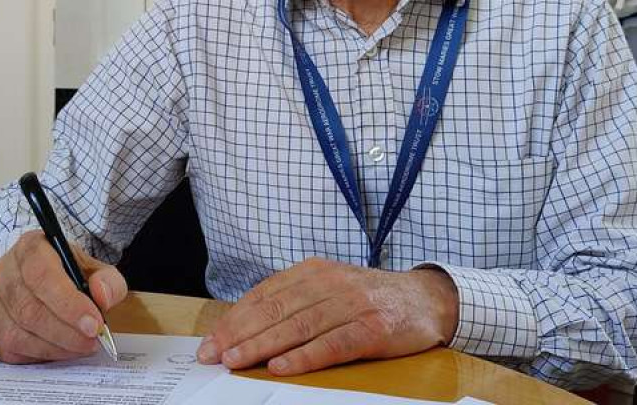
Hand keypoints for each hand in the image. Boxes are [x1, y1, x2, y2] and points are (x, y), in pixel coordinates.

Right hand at [0, 230, 127, 362]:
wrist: (32, 274)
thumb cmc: (63, 272)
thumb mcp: (91, 268)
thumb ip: (107, 279)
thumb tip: (103, 295)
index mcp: (30, 247)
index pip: (42, 275)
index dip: (69, 304)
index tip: (93, 324)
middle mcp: (2, 270)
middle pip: (28, 309)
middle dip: (65, 332)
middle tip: (90, 342)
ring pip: (14, 333)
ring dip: (51, 347)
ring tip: (76, 348)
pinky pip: (3, 349)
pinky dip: (33, 356)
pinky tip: (54, 350)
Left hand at [196, 257, 458, 374]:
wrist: (426, 298)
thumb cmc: (368, 297)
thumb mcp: (329, 288)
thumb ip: (294, 301)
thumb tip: (245, 326)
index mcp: (313, 270)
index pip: (265, 295)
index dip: (235, 319)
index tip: (211, 341)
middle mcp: (330, 282)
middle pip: (276, 309)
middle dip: (240, 334)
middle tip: (213, 355)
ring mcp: (352, 304)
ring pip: (299, 326)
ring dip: (263, 345)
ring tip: (236, 361)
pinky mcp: (373, 328)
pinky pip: (333, 343)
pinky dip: (305, 356)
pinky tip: (282, 366)